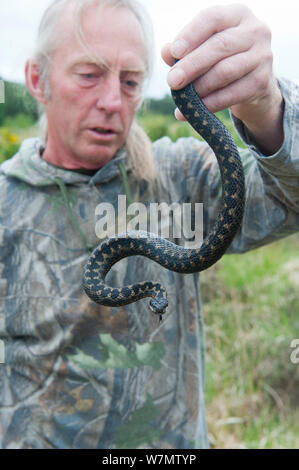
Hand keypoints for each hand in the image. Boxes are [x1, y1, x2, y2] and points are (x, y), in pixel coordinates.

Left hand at [162, 4, 283, 153]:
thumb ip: (184, 50)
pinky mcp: (262, 82)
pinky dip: (209, 105)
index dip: (191, 35)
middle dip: (192, 66)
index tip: (174, 53)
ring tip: (181, 99)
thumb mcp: (204, 50)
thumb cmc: (222, 61)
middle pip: (219, 47)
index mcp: (237, 15)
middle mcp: (255, 31)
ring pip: (225, 72)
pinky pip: (231, 95)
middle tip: (172, 81)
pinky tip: (193, 113)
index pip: (212, 18)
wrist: (254, 85)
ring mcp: (262, 56)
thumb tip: (165, 52)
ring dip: (199, 87)